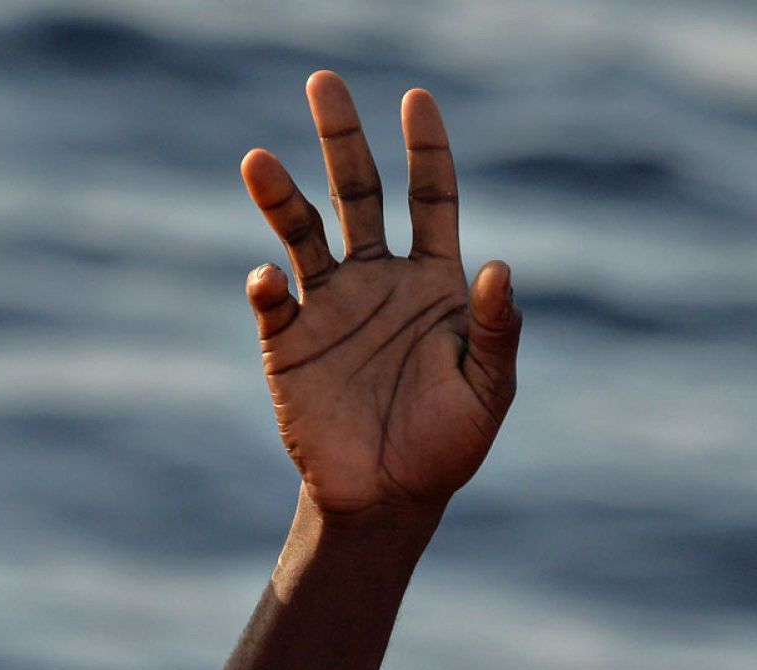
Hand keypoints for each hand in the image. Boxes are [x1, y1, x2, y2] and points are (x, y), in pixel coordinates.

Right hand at [242, 71, 519, 519]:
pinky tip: (267, 279)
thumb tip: (499, 266)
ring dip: (281, 198)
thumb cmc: (446, 446)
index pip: (430, 199)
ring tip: (257, 160)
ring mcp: (329, 309)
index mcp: (432, 283)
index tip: (417, 99)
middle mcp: (377, 281)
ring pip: (302, 235)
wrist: (385, 500)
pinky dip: (266, 287)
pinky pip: (272, 304)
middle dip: (341, 138)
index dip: (426, 150)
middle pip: (357, 194)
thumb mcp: (488, 391)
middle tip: (323, 83)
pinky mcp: (287, 345)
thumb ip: (496, 330)